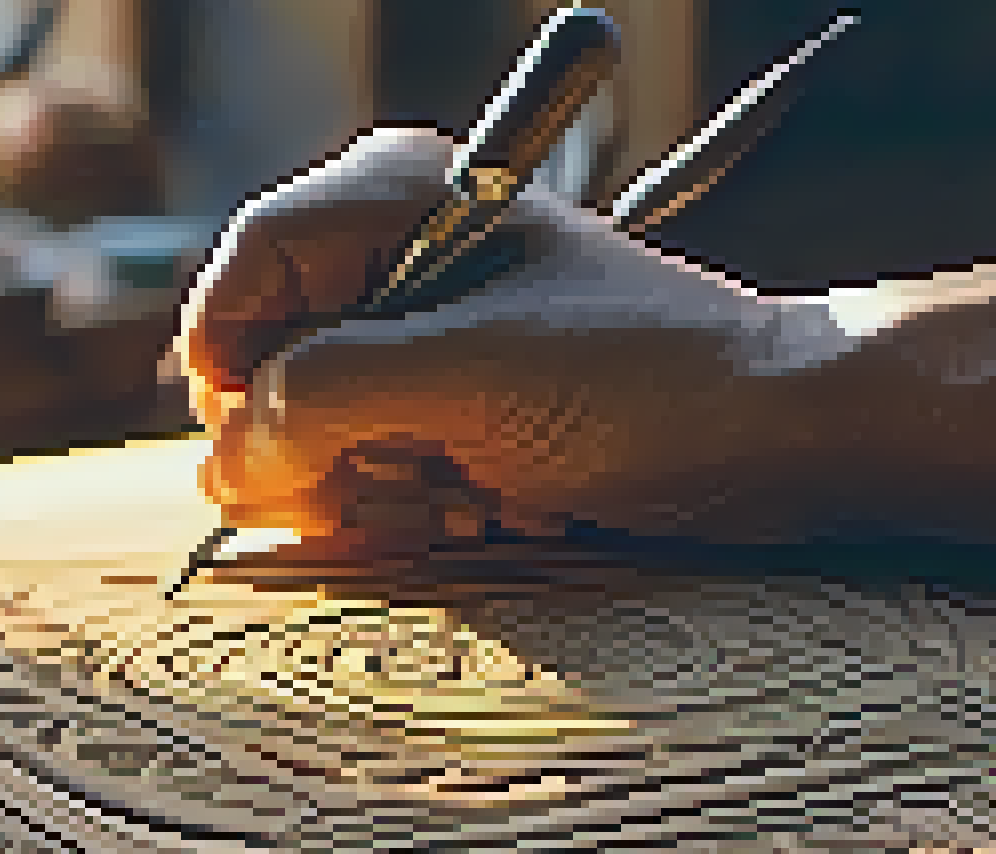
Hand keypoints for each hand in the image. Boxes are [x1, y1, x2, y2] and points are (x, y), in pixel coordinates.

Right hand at [174, 126, 866, 554]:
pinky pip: (375, 463)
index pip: (243, 272)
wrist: (779, 435)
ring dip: (366, 486)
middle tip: (379, 486)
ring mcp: (430, 335)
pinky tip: (476, 513)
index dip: (231, 368)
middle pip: (267, 359)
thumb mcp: (465, 382)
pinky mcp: (460, 404)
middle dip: (310, 443)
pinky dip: (408, 503)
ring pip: (314, 426)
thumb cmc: (645, 381)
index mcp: (399, 198)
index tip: (258, 450)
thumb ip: (315, 403)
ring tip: (454, 501)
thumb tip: (216, 465)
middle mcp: (401, 256)